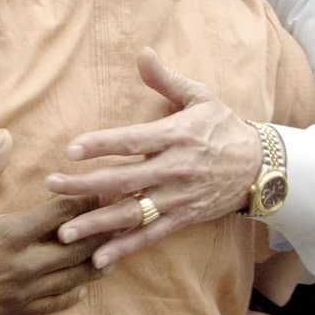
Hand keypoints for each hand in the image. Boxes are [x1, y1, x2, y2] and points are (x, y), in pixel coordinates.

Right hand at [0, 129, 105, 314]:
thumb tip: (5, 136)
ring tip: (114, 247)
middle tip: (122, 215)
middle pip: (77, 248)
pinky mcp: (13, 311)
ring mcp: (19, 293)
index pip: (62, 214)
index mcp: (9, 234)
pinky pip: (54, 303)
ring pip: (72, 278)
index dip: (87, 198)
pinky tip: (84, 282)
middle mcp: (22, 266)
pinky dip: (74, 291)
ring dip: (95, 261)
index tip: (106, 185)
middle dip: (102, 230)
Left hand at [45, 47, 260, 267]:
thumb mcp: (200, 96)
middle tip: (52, 186)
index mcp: (174, 137)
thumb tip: (143, 53)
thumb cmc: (224, 126)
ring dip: (97, 224)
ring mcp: (177, 198)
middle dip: (85, 185)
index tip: (71, 149)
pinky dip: (125, 250)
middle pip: (123, 180)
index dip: (101, 144)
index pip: (131, 141)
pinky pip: (150, 237)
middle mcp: (173, 169)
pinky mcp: (183, 219)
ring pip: (131, 214)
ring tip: (65, 232)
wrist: (262, 167)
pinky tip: (99, 260)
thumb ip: (166, 79)